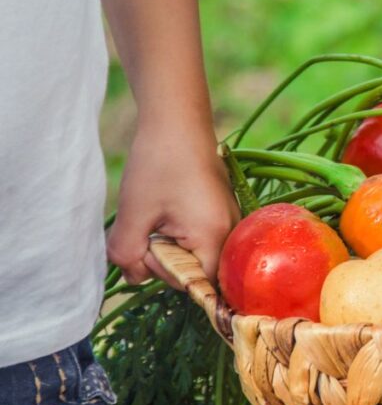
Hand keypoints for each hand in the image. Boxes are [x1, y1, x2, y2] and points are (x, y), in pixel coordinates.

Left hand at [107, 120, 237, 287]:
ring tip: (158, 214)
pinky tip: (168, 209)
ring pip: (198, 255)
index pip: (195, 284)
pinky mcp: (223, 212)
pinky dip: (181, 233)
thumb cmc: (159, 163)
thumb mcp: (134, 212)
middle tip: (148, 227)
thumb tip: (133, 277)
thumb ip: (128, 253)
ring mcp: (231, 222)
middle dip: (166, 258)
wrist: (179, 120)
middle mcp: (232, 233)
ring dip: (171, 244)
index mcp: (214, 237)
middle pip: (198, 271)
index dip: (165, 274)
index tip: (147, 246)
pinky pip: (203, 239)